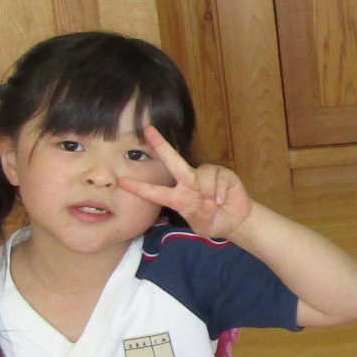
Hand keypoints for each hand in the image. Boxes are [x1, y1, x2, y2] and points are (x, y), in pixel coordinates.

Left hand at [119, 126, 253, 238]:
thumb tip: (208, 201)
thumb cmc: (213, 222)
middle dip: (161, 145)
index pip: (155, 192)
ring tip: (215, 204)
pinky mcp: (223, 174)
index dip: (139, 188)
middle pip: (172, 161)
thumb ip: (202, 216)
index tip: (121, 182)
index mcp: (177, 198)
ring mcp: (205, 176)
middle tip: (148, 130)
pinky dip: (220, 191)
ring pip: (201, 174)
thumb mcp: (204, 227)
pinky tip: (223, 200)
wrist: (236, 221)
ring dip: (208, 191)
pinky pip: (218, 178)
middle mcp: (188, 182)